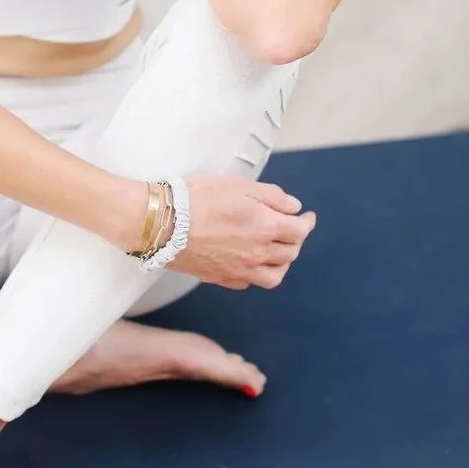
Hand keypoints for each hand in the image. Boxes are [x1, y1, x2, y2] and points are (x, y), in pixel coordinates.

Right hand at [170, 173, 316, 289]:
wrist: (161, 222)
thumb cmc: (197, 196)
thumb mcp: (238, 184)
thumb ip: (271, 196)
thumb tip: (294, 208)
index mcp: (265, 227)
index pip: (299, 231)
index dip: (307, 223)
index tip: (307, 216)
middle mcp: (257, 253)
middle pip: (289, 254)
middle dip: (295, 240)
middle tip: (292, 230)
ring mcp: (239, 269)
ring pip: (274, 276)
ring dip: (282, 264)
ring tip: (278, 252)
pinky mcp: (220, 278)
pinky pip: (249, 283)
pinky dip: (257, 274)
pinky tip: (252, 263)